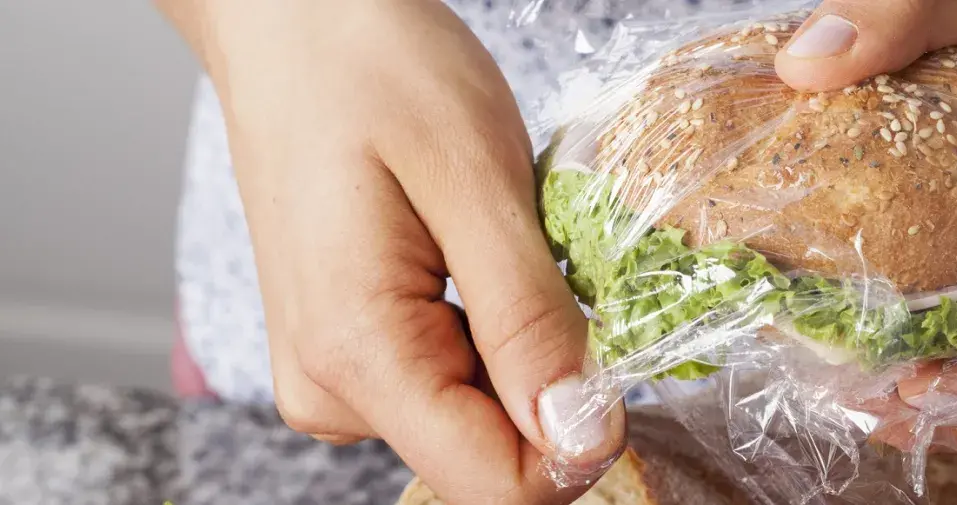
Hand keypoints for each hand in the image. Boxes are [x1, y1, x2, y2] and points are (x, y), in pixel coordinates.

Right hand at [165, 0, 623, 501]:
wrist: (294, 29)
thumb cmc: (374, 73)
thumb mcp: (476, 179)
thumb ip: (527, 320)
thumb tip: (580, 437)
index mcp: (356, 356)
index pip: (494, 485)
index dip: (580, 440)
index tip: (611, 358)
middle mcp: (332, 392)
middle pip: (490, 456)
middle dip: (551, 381)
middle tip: (544, 267)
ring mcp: (335, 378)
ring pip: (479, 421)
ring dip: (523, 350)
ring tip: (496, 247)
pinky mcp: (351, 357)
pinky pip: (452, 385)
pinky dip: (492, 336)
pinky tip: (475, 260)